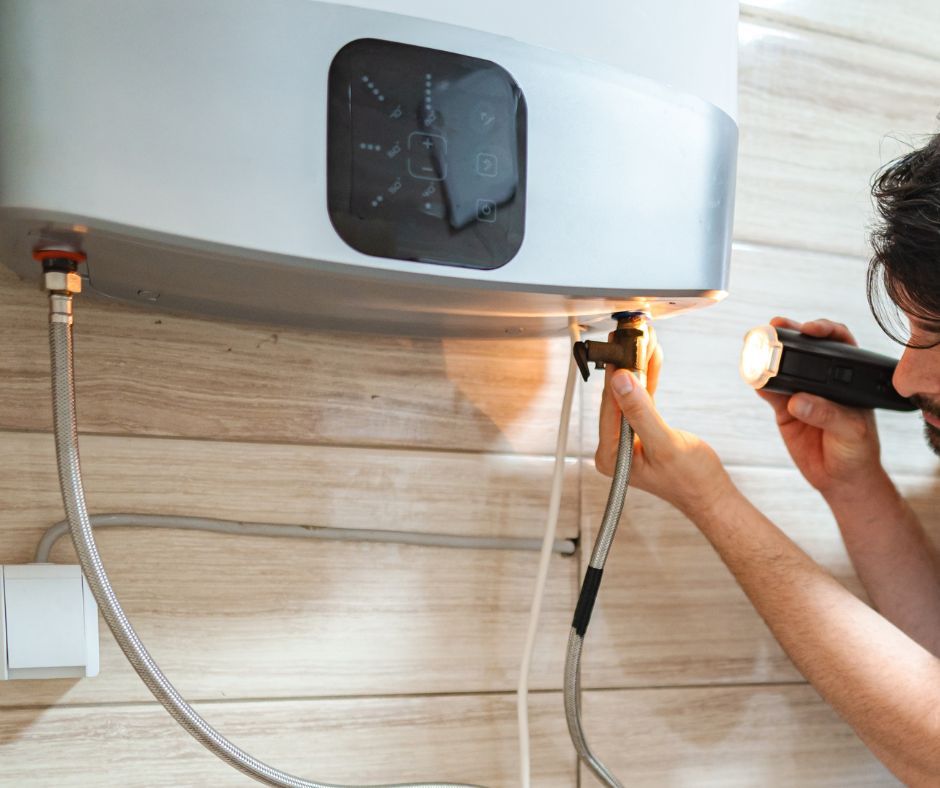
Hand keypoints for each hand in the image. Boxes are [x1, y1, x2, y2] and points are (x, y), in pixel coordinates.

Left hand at [596, 330, 733, 516]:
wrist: (711, 495)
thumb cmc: (691, 480)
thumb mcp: (665, 444)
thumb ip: (641, 413)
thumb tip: (620, 382)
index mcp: (609, 454)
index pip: (609, 404)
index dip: (617, 372)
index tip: (622, 345)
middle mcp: (612, 446)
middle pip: (617, 395)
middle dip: (627, 363)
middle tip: (632, 334)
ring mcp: (624, 439)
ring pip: (630, 393)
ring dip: (638, 365)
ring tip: (643, 338)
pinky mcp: (639, 432)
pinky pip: (641, 399)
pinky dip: (647, 378)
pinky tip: (650, 356)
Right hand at [757, 317, 884, 498]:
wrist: (840, 478)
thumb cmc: (857, 451)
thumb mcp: (851, 431)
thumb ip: (827, 414)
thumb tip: (798, 400)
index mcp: (848, 378)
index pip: (839, 344)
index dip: (825, 330)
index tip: (810, 330)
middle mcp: (824, 381)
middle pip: (805, 348)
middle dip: (789, 333)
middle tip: (776, 326)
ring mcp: (802, 393)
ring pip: (782, 367)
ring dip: (768, 355)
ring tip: (755, 345)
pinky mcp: (784, 409)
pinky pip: (769, 392)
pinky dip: (759, 383)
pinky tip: (753, 378)